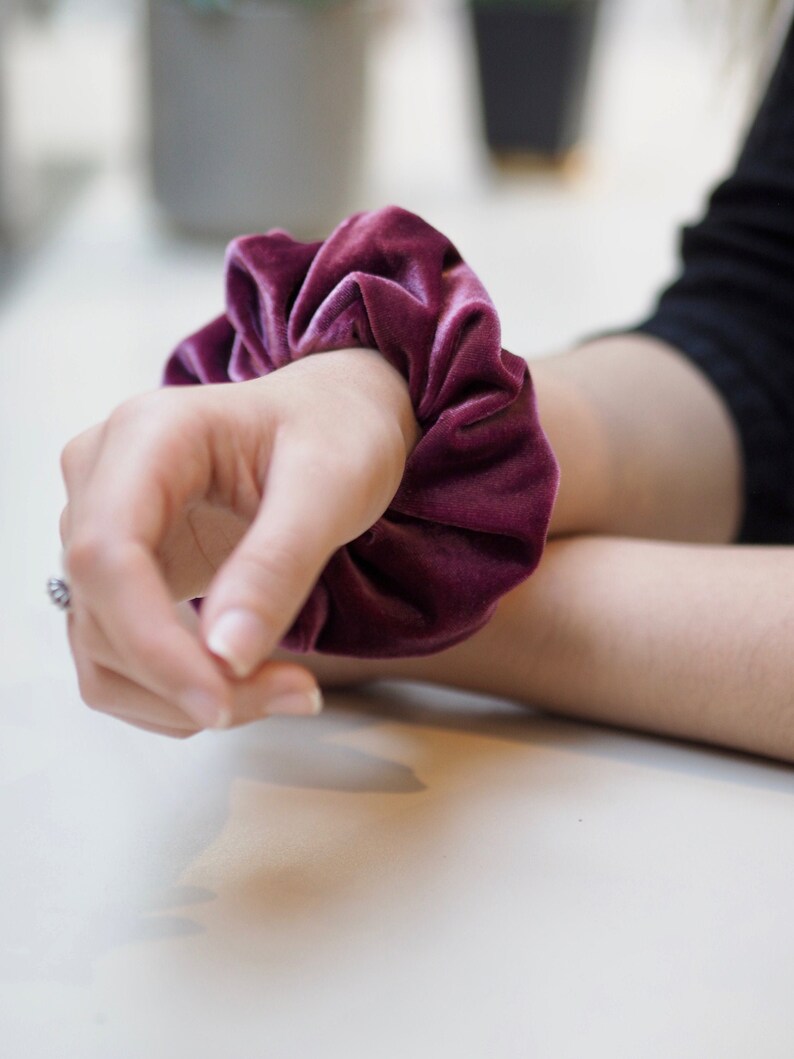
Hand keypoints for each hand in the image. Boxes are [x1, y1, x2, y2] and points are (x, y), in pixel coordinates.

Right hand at [59, 348, 418, 736]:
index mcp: (146, 434)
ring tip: (288, 687)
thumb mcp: (331, 486)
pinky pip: (119, 660)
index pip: (107, 553)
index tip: (222, 701)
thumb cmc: (337, 430)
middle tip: (296, 693)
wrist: (335, 416)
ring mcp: (101, 528)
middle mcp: (102, 478)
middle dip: (186, 680)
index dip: (152, 642)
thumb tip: (225, 657)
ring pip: (102, 652)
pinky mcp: (121, 576)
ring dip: (183, 698)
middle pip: (100, 613)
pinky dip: (177, 694)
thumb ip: (277, 564)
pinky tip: (248, 682)